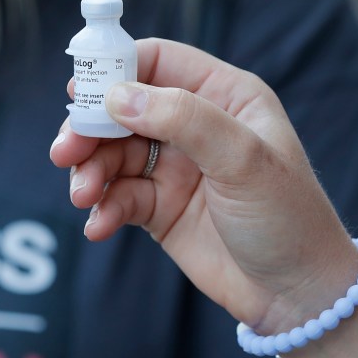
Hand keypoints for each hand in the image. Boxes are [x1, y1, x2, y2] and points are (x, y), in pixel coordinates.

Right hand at [50, 38, 357, 333]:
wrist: (292, 295)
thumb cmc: (287, 219)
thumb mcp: (243, 159)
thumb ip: (183, 119)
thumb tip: (119, 97)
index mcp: (222, 97)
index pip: (157, 63)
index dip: (115, 70)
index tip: (79, 91)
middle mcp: (192, 127)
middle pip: (121, 110)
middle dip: (89, 130)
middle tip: (65, 153)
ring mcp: (172, 168)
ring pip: (112, 156)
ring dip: (90, 174)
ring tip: (82, 196)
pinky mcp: (156, 207)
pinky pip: (116, 197)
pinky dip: (102, 209)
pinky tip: (99, 226)